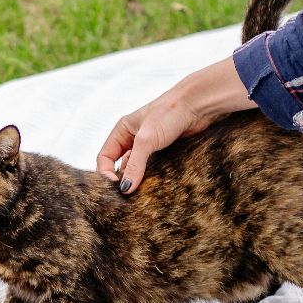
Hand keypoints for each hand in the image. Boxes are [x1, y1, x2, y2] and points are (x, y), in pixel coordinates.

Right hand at [95, 57, 249, 192]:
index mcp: (122, 131)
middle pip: (119, 165)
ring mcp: (148, 146)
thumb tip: (125, 189)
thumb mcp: (147, 140)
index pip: (104, 157)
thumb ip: (135, 165)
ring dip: (137, 181)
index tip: (115, 187)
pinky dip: (151, 178)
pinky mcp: (163, 152)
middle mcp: (132, 138)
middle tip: (126, 196)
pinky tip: (154, 186)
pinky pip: (152, 169)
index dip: (105, 173)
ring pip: (136, 169)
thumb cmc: (169, 113)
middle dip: (121, 180)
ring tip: (141, 194)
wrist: (198, 105)